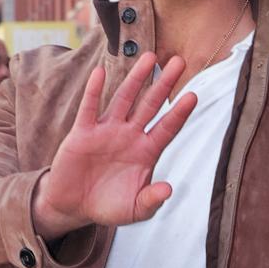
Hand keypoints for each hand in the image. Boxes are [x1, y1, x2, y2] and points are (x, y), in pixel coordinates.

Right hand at [30, 53, 197, 238]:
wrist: (74, 207)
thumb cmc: (108, 206)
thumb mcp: (134, 210)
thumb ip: (151, 200)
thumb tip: (168, 190)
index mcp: (146, 152)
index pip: (167, 128)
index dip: (180, 112)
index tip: (194, 96)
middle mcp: (129, 135)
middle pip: (151, 105)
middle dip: (165, 84)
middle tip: (179, 62)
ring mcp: (107, 131)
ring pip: (124, 98)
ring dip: (136, 78)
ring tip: (150, 57)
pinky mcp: (83, 133)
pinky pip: (89, 108)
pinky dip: (94, 90)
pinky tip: (100, 73)